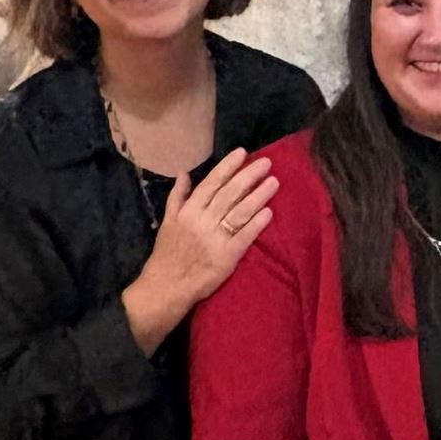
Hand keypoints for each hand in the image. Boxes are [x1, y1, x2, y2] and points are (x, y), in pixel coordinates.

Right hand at [122, 149, 277, 353]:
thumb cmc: (167, 254)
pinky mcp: (227, 256)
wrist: (166, 286)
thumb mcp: (167, 221)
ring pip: (239, 211)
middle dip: (249, 176)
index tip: (243, 153)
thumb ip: (177, 197)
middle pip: (229, 193)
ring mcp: (215, 238)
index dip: (228, 167)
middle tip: (267, 163)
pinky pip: (244, 236)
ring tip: (274, 182)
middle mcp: (201, 220)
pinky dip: (257, 223)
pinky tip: (270, 212)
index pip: (211, 183)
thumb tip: (184, 173)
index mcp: (188, 211)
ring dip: (258, 196)